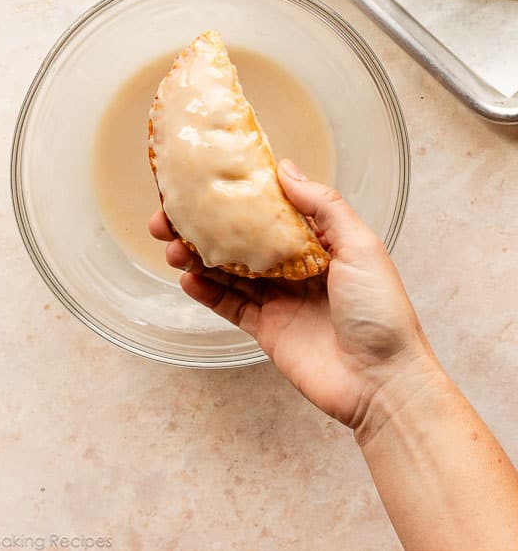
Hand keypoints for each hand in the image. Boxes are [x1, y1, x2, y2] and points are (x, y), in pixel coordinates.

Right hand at [149, 160, 434, 434]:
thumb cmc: (381, 313)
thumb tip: (285, 169)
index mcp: (319, 244)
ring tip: (170, 246)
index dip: (236, 197)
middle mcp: (295, 269)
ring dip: (196, 256)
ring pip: (227, 271)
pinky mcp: (265, 330)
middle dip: (203, 228)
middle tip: (168, 219)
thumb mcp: (361, 247)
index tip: (204, 182)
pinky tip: (186, 278)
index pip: (269, 211)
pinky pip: (228, 305)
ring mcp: (279, 300)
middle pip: (240, 240)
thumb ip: (323, 207)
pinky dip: (205, 291)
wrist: (381, 382)